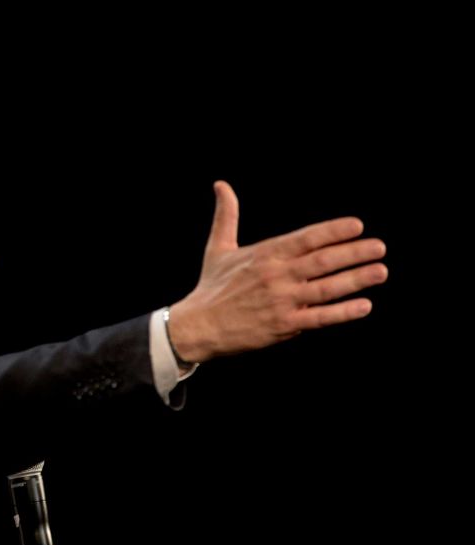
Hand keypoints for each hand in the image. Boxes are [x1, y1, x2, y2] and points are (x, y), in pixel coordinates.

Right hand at [168, 181, 387, 362]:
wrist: (197, 326)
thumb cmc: (210, 287)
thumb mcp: (218, 247)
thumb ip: (227, 215)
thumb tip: (221, 184)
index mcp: (265, 254)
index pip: (306, 238)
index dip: (333, 231)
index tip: (357, 226)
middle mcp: (276, 275)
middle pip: (323, 261)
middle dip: (354, 253)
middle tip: (379, 247)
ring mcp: (281, 301)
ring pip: (327, 288)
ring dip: (356, 279)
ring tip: (380, 271)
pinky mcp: (283, 325)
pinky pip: (319, 318)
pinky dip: (343, 312)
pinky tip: (364, 306)